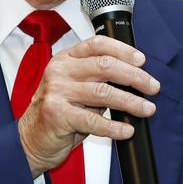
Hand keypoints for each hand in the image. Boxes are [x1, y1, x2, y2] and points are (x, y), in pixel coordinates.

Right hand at [17, 35, 160, 177]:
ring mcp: (58, 92)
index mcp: (65, 59)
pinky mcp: (58, 115)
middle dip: (134, 76)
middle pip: (105, 66)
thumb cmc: (57, 112)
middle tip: (152, 87)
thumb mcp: (74, 87)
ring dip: (130, 102)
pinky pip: (93, 120)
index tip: (141, 61)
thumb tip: (133, 79)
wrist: (31, 138)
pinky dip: (114, 127)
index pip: (97, 45)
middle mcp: (60, 72)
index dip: (123, 50)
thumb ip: (96, 79)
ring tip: (146, 109)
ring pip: (103, 93)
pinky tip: (126, 130)